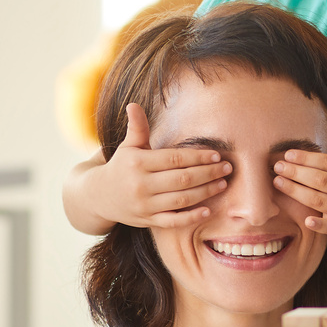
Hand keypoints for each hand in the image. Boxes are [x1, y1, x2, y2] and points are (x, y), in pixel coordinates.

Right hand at [94, 104, 232, 227]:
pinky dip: (191, 217)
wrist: (99, 196)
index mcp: (137, 163)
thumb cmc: (121, 166)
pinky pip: (173, 221)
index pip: (173, 159)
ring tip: (223, 184)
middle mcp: (140, 185)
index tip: (216, 154)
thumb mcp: (128, 146)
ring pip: (181, 200)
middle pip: (181, 179)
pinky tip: (208, 210)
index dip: (196, 157)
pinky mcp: (147, 221)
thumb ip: (137, 128)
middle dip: (207, 173)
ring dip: (205, 193)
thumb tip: (134, 105)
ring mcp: (144, 205)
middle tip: (227, 168)